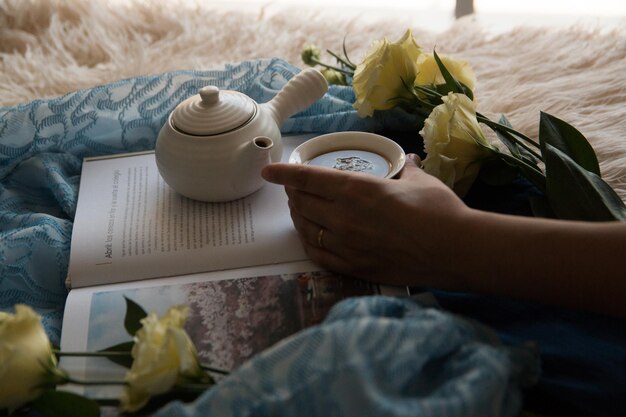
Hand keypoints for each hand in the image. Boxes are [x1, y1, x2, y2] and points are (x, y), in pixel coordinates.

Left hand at [261, 154, 471, 288]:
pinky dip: (308, 241)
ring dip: (298, 216)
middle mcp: (344, 217)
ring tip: (300, 210)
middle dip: (292, 193)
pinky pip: (317, 254)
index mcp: (357, 190)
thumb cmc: (440, 210)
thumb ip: (405, 169)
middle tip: (295, 189)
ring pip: (306, 228)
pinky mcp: (354, 267)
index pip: (308, 179)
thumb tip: (408, 160)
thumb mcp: (420, 181)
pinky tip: (311, 236)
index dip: (284, 174)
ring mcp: (347, 245)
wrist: (457, 252)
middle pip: (301, 203)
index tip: (268, 171)